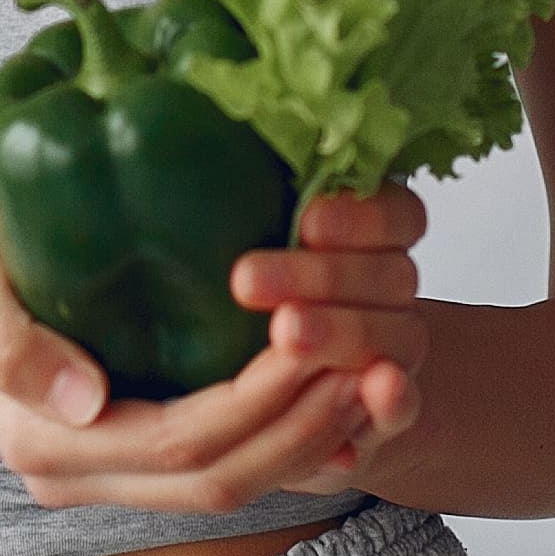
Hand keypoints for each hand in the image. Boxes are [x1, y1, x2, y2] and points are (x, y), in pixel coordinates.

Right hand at [0, 199, 381, 512]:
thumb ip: (13, 346)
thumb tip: (85, 401)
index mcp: (47, 444)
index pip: (182, 441)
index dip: (261, 404)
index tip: (319, 344)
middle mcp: (84, 478)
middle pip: (220, 479)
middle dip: (305, 428)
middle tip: (375, 364)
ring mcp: (112, 475)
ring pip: (232, 484)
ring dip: (311, 440)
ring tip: (376, 379)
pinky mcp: (138, 454)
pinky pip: (225, 467)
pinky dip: (289, 444)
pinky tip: (339, 400)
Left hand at [233, 181, 428, 492]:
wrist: (252, 398)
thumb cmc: (210, 300)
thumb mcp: (211, 239)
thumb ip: (209, 194)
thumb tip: (153, 135)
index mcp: (363, 239)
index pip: (398, 215)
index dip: (364, 215)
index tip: (308, 220)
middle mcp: (385, 294)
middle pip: (392, 275)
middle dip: (324, 275)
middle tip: (247, 280)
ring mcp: (390, 356)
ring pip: (399, 337)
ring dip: (345, 332)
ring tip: (286, 334)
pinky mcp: (375, 421)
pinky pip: (401, 412)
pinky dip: (393, 402)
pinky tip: (376, 389)